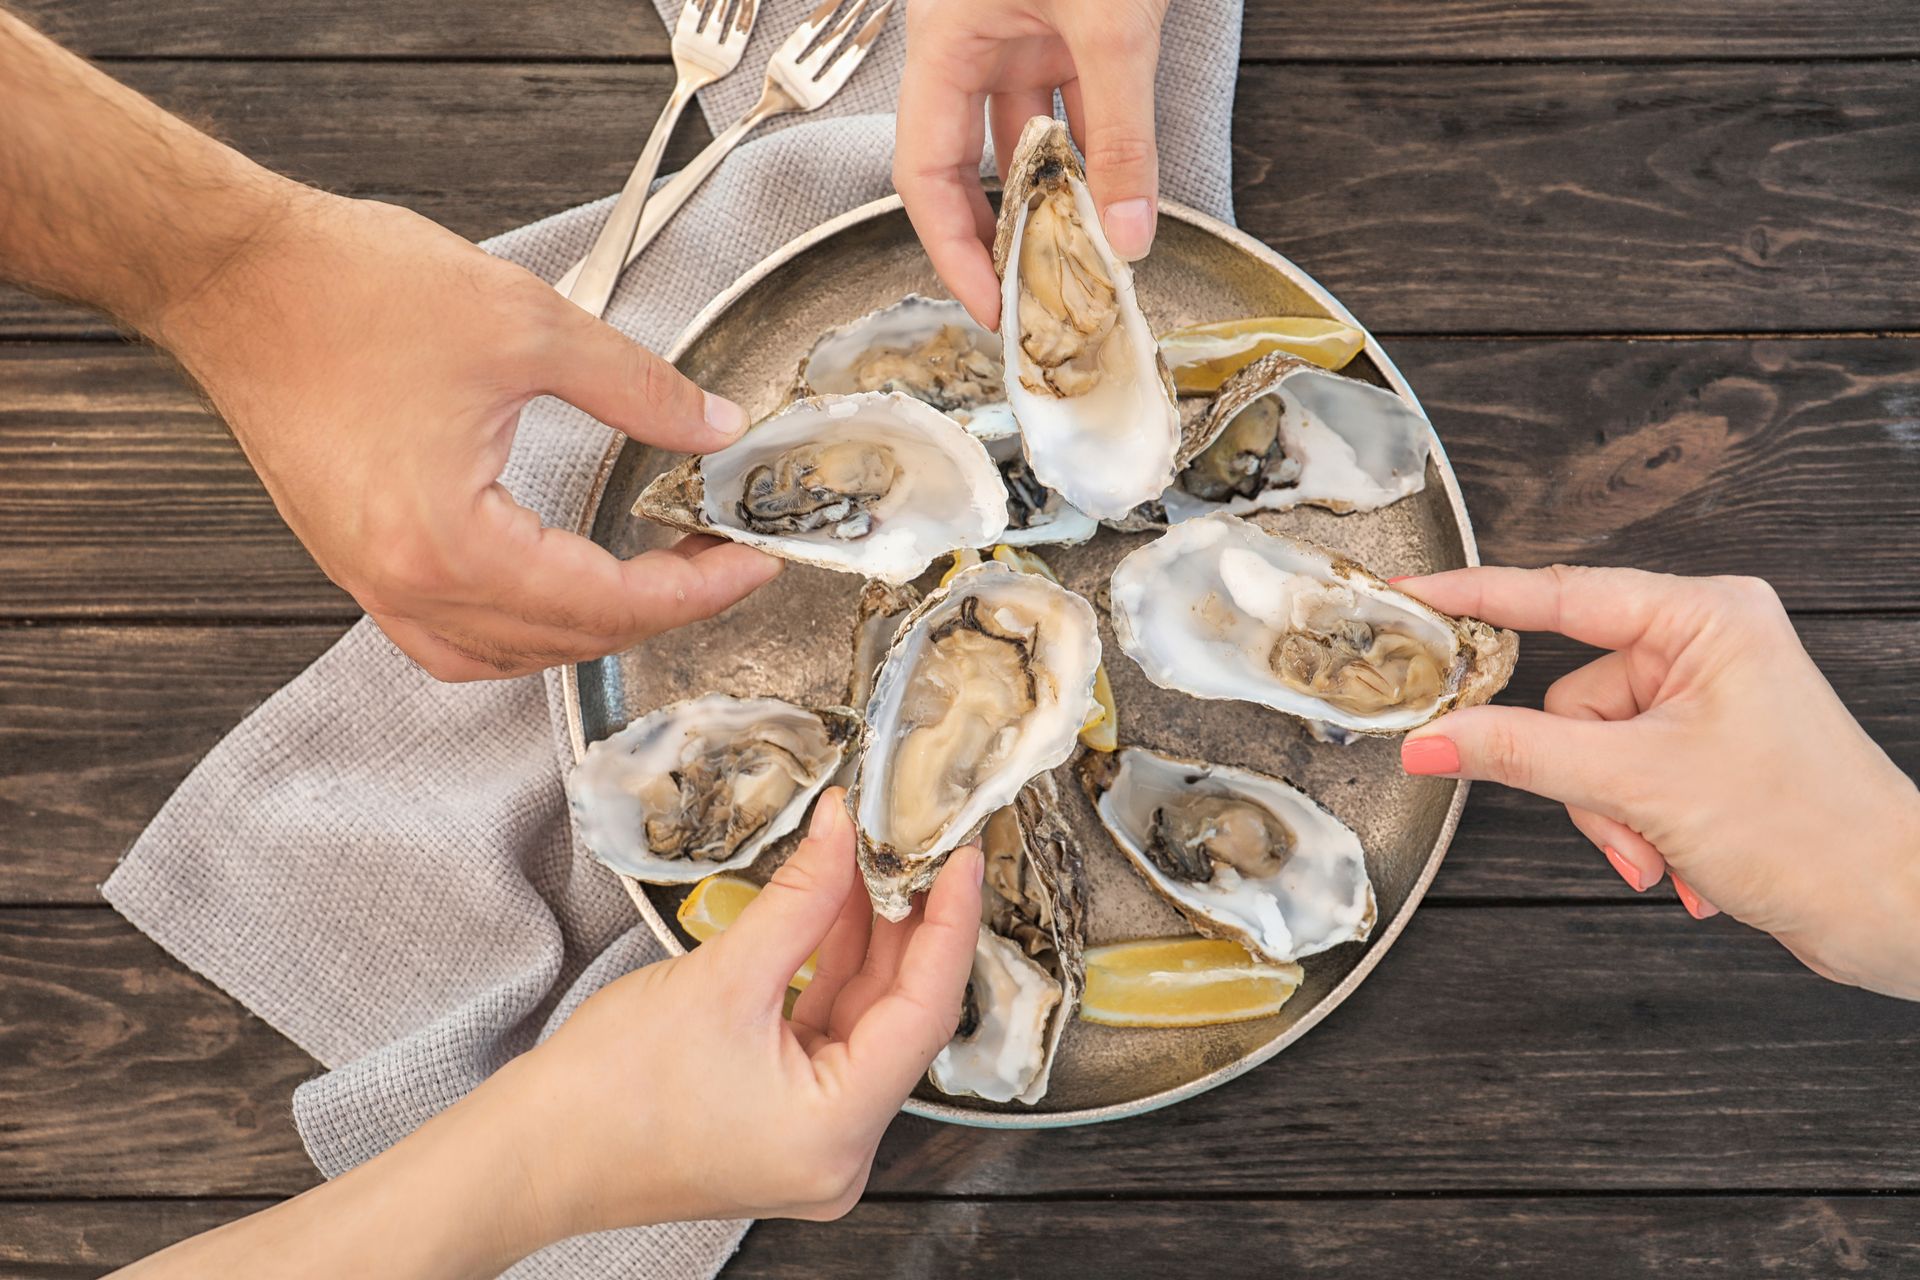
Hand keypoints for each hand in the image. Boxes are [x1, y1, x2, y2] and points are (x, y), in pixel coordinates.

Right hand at [152, 187, 780, 680]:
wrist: (234, 276)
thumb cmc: (349, 292)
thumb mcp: (528, 326)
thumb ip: (638, 390)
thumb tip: (713, 430)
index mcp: (448, 542)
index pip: (605, 601)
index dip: (695, 589)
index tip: (751, 564)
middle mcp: (405, 583)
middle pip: (562, 642)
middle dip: (657, 610)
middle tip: (719, 561)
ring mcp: (370, 581)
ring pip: (504, 656)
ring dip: (588, 632)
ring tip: (655, 583)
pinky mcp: (355, 561)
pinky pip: (449, 639)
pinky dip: (517, 632)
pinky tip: (557, 595)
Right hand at [510, 789, 982, 1232]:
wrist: (531, 1152)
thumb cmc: (606, 1094)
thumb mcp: (723, 977)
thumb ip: (801, 898)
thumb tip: (845, 831)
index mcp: (838, 1133)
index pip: (926, 1010)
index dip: (951, 924)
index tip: (964, 859)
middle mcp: (841, 1151)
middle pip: (901, 1017)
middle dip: (907, 925)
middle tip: (915, 845)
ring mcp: (814, 1140)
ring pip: (864, 1020)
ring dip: (866, 940)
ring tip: (866, 861)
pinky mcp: (786, 1120)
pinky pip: (828, 1034)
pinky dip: (830, 971)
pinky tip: (831, 908)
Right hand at [894, 0, 1171, 327]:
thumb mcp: (1112, 27)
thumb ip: (1120, 133)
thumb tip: (1128, 234)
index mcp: (944, 41)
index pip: (925, 172)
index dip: (953, 250)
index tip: (992, 306)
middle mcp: (970, 44)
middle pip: (964, 167)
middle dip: (999, 236)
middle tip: (1030, 299)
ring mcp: (1019, 36)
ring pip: (1024, 142)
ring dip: (1055, 200)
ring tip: (1082, 261)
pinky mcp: (1067, 29)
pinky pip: (1072, 108)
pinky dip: (1093, 155)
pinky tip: (1117, 201)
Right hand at [1395, 565, 1919, 999]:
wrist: (1894, 911)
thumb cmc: (1814, 832)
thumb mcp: (1641, 785)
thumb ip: (1520, 755)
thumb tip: (1432, 738)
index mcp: (1704, 618)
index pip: (1559, 596)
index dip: (1475, 598)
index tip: (1410, 596)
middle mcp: (1706, 646)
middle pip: (1571, 697)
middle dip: (1587, 778)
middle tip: (1625, 818)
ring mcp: (1706, 701)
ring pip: (1589, 750)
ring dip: (1614, 816)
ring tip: (1663, 852)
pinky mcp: (1706, 750)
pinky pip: (1620, 777)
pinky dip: (1637, 826)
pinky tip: (1680, 861)